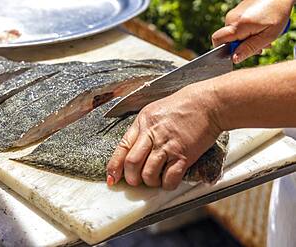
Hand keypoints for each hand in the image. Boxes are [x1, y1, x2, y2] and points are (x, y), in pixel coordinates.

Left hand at [106, 82, 221, 189]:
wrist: (208, 104)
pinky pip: (170, 178)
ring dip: (149, 182)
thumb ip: (141, 129)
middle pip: (132, 163)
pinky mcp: (183, 155)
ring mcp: (168, 146)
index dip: (114, 167)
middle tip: (135, 181)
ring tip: (154, 179)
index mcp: (142, 123)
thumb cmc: (182, 106)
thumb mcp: (153, 111)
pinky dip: (167, 184)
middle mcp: (152, 135)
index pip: (122, 148)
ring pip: (148, 173)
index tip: (111, 178)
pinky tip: (168, 180)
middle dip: (131, 178)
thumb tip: (132, 149)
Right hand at [212, 0, 292, 63]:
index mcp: (238, 25)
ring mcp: (234, 13)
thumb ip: (249, 48)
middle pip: (227, 39)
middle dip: (241, 47)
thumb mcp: (267, 36)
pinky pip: (237, 26)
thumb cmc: (278, 12)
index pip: (217, 40)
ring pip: (234, 33)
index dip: (224, 50)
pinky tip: (260, 30)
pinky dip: (247, 31)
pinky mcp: (238, 11)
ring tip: (263, 36)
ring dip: (246, 39)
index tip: (240, 52)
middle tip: (260, 47)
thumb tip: (234, 59)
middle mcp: (232, 18)